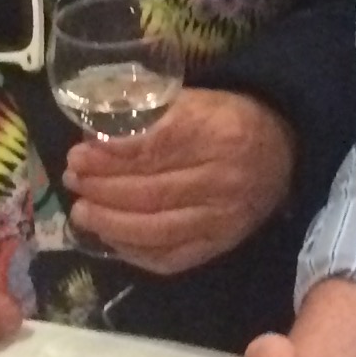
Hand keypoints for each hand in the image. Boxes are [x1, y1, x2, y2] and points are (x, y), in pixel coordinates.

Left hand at [62, 87, 291, 274]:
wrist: (282, 151)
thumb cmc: (229, 119)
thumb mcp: (195, 99)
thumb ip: (149, 110)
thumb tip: (94, 127)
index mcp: (216, 131)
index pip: (154, 148)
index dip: (111, 155)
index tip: (79, 154)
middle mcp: (222, 178)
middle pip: (150, 191)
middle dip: (102, 188)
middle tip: (73, 181)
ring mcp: (222, 217)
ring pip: (157, 228)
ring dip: (111, 223)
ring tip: (81, 212)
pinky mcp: (220, 244)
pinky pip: (171, 257)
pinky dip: (134, 252)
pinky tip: (110, 238)